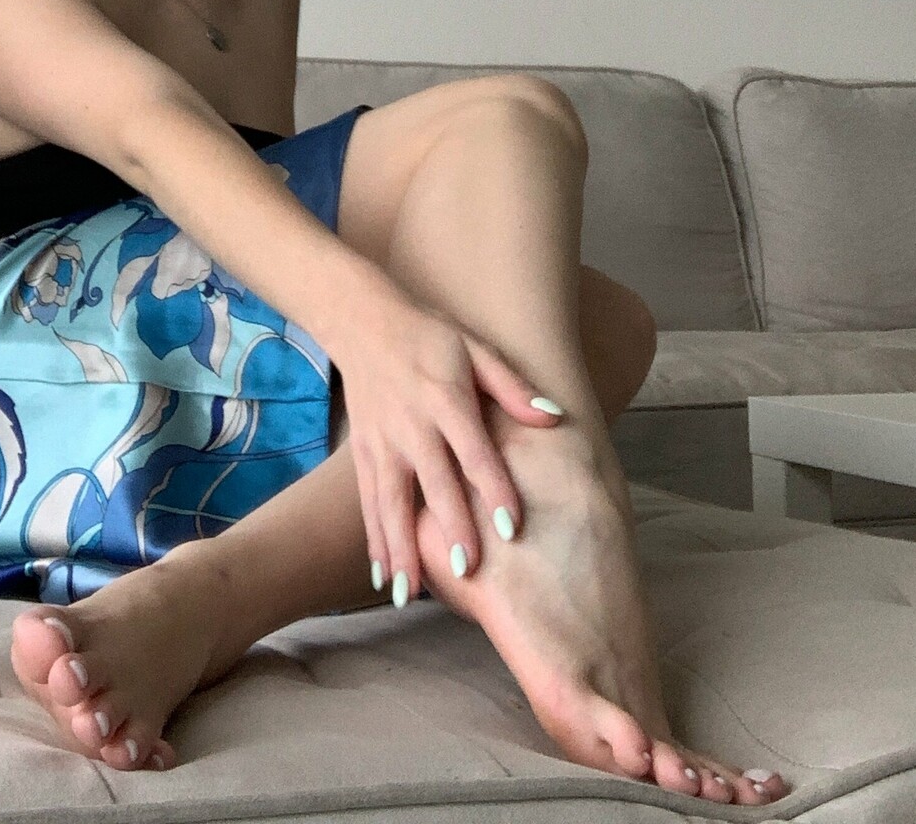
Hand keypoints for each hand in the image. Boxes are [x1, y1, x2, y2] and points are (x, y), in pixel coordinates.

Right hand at [335, 291, 562, 600]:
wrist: (363, 320)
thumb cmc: (429, 335)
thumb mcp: (474, 348)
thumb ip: (511, 386)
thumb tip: (553, 417)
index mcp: (445, 399)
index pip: (473, 450)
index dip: (493, 488)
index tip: (510, 528)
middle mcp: (412, 425)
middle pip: (432, 482)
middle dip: (447, 527)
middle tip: (465, 569)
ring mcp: (382, 442)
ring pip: (391, 502)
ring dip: (400, 547)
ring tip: (409, 594)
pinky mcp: (362, 452)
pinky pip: (369, 502)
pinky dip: (375, 539)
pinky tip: (386, 577)